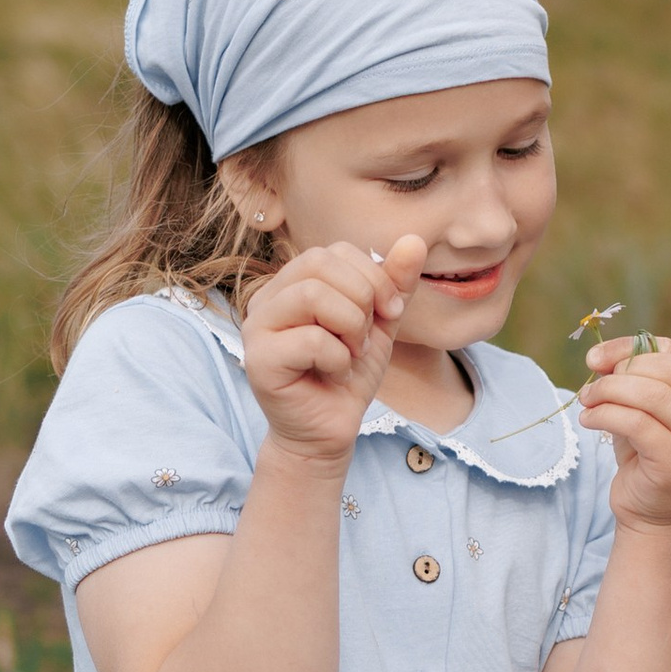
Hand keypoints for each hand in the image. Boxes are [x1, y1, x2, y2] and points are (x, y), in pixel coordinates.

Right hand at [241, 231, 428, 465]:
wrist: (330, 431)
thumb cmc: (347, 375)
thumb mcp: (380, 324)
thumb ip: (393, 284)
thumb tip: (414, 240)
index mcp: (293, 283)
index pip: (334, 251)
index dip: (373, 276)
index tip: (391, 312)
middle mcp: (267, 298)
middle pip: (319, 262)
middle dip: (362, 298)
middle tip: (368, 336)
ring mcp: (257, 327)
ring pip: (312, 294)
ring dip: (350, 327)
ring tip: (352, 354)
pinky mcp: (259, 359)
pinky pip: (310, 339)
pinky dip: (338, 359)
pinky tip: (336, 375)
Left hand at [576, 334, 670, 529]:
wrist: (654, 513)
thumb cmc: (645, 456)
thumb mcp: (641, 410)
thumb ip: (630, 381)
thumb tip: (600, 357)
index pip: (670, 351)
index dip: (628, 347)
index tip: (594, 358)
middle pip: (666, 368)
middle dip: (620, 370)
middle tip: (591, 386)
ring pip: (651, 394)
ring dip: (609, 392)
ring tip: (587, 402)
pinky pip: (637, 423)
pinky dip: (606, 416)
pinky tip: (589, 421)